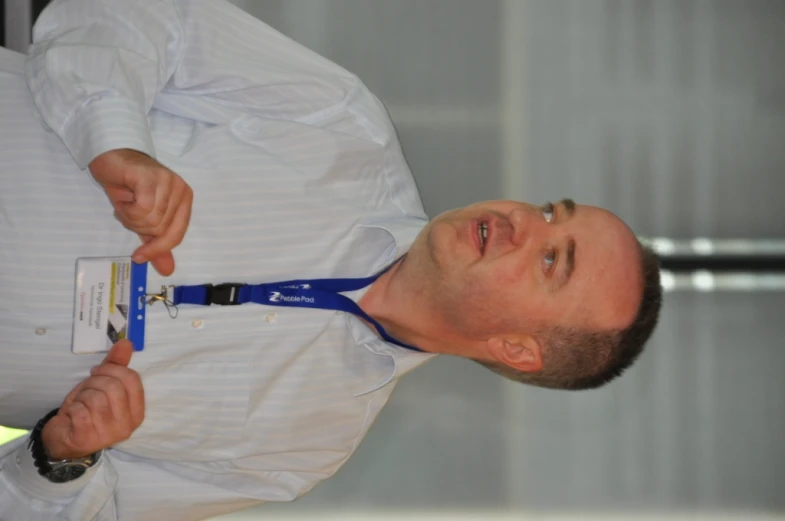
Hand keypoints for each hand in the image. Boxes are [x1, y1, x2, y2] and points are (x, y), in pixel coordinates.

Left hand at [42, 340, 144, 459]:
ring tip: (81, 403)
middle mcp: (127, 425)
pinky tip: (73, 415)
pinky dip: (73, 408)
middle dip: (94, 382)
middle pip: (113, 387)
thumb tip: (126, 343)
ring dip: (82, 396)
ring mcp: (108, 434)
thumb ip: (116, 366)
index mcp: (136, 411)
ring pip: (96, 398)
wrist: (64, 440)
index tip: (97, 372)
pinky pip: (80, 411)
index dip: (112, 369)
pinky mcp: (88, 439)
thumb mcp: (103, 386)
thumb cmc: (88, 411)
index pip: (132, 379)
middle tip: (87, 389)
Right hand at [89, 148, 192, 275]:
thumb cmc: (127, 186)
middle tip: (127, 210)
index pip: (176, 235)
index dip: (157, 249)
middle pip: (160, 229)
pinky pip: (142, 208)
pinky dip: (126, 209)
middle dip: (136, 226)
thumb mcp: (142, 219)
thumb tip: (167, 270)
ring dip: (129, 216)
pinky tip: (123, 197)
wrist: (109, 157)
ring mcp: (169, 182)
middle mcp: (181, 191)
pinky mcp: (152, 177)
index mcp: (184, 201)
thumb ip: (156, 243)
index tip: (138, 257)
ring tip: (125, 202)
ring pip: (150, 220)